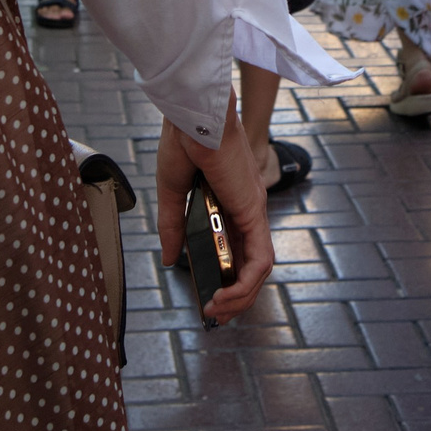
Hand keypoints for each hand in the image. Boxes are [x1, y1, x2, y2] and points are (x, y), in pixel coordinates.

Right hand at [154, 107, 273, 324]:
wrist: (192, 117)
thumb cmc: (183, 144)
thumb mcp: (173, 194)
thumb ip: (173, 228)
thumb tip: (170, 260)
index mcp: (229, 203)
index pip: (237, 250)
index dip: (227, 278)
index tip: (208, 298)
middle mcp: (247, 210)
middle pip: (251, 265)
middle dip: (236, 296)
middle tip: (214, 313)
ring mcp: (253, 211)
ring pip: (259, 268)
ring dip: (240, 296)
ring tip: (216, 310)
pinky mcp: (253, 212)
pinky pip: (260, 259)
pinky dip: (245, 283)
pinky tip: (226, 296)